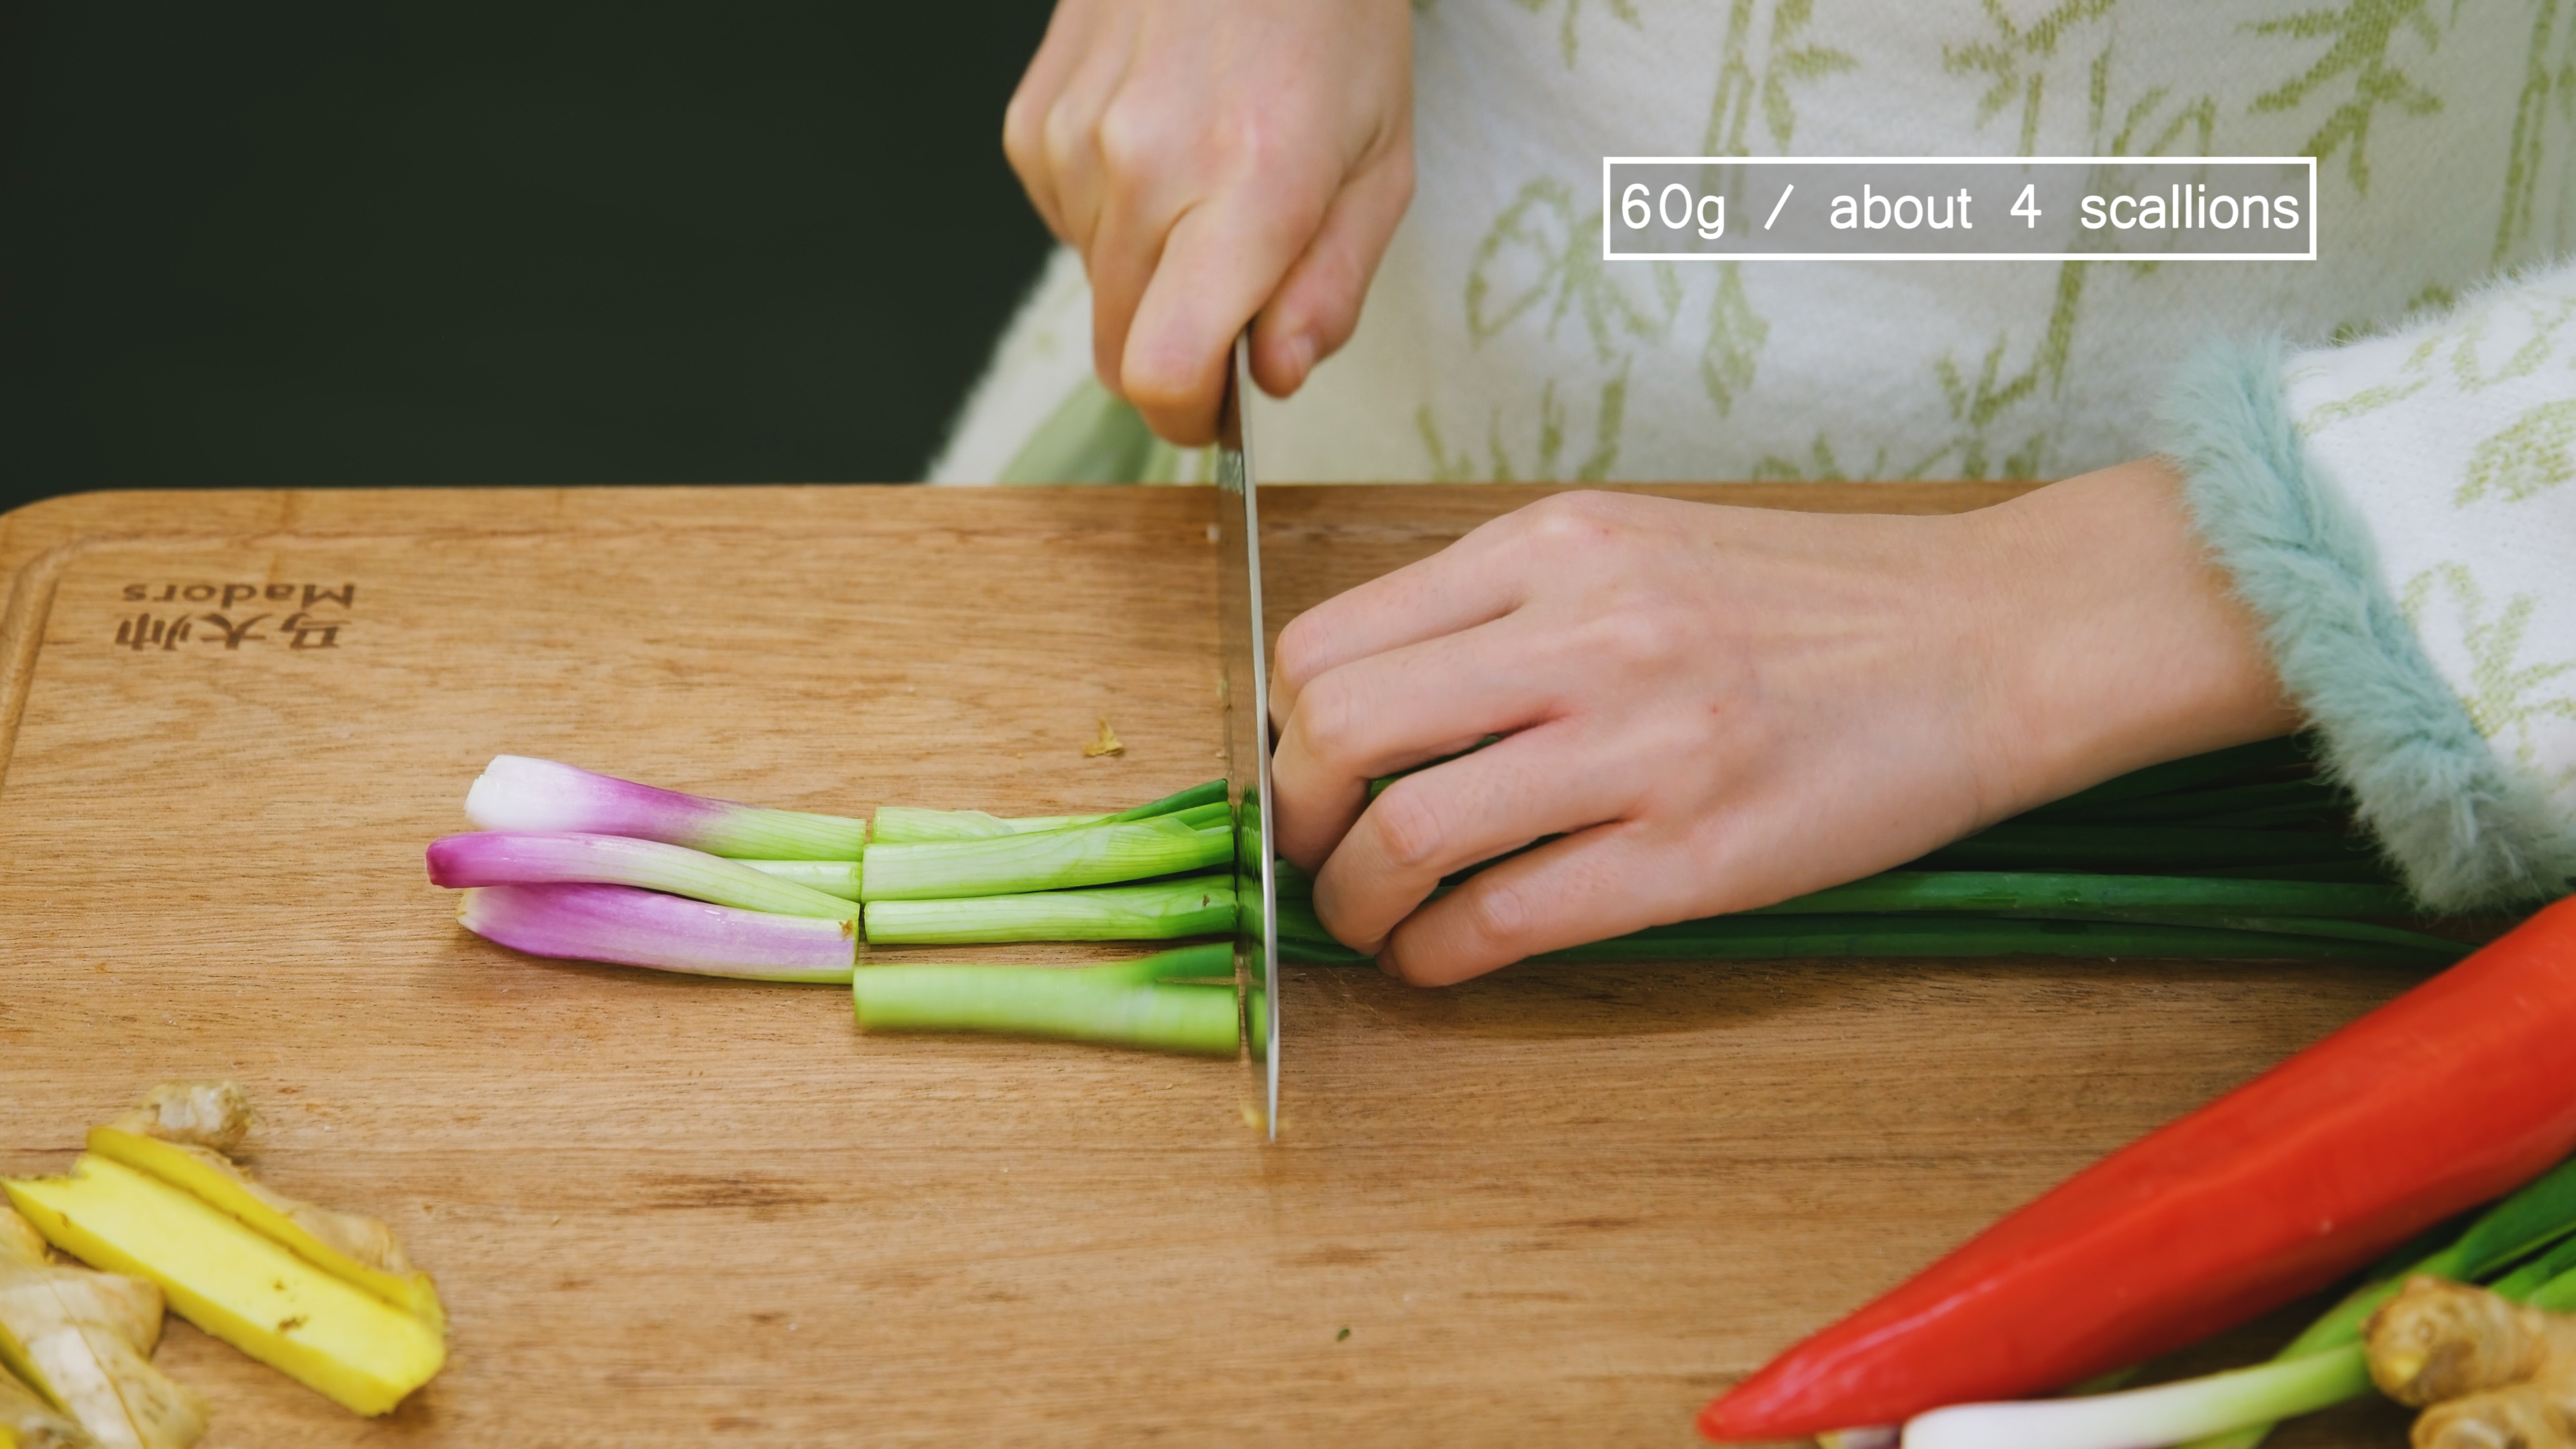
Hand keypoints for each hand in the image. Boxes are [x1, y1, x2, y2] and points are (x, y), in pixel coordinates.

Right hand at [1002, 0, 1413, 443]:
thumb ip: (1332, 287)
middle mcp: (1143, 168)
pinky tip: (1160, 149)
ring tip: (1207, 189)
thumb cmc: (1327, 22)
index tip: (1219, 412)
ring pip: (1096, 289)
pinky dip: (1113, 217)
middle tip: (1238, 297)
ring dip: (1150, 276)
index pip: (1164, 373)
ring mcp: (1072, 142)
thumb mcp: (1382, 161)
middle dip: (1178, 355)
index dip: (1190, 418)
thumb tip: (1272, 379)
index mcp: (1248, 187)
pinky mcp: (1031, 124)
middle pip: (1121, 353)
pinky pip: (1065, 226)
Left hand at [1267, 466, 2299, 985]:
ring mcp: (1638, 746)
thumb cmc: (1818, 602)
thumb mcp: (1642, 545)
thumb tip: (1380, 698)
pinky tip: (1443, 958)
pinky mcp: (1693, 856)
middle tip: (1316, 853)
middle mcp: (1581, 631)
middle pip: (1339, 730)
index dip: (1286, 725)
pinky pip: (1504, 919)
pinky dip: (1440, 955)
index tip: (1308, 768)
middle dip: (1295, 816)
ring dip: (1355, 904)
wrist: (1994, 640)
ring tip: (1370, 922)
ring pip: (1405, 835)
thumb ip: (1512, 604)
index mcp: (1555, 545)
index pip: (1332, 637)